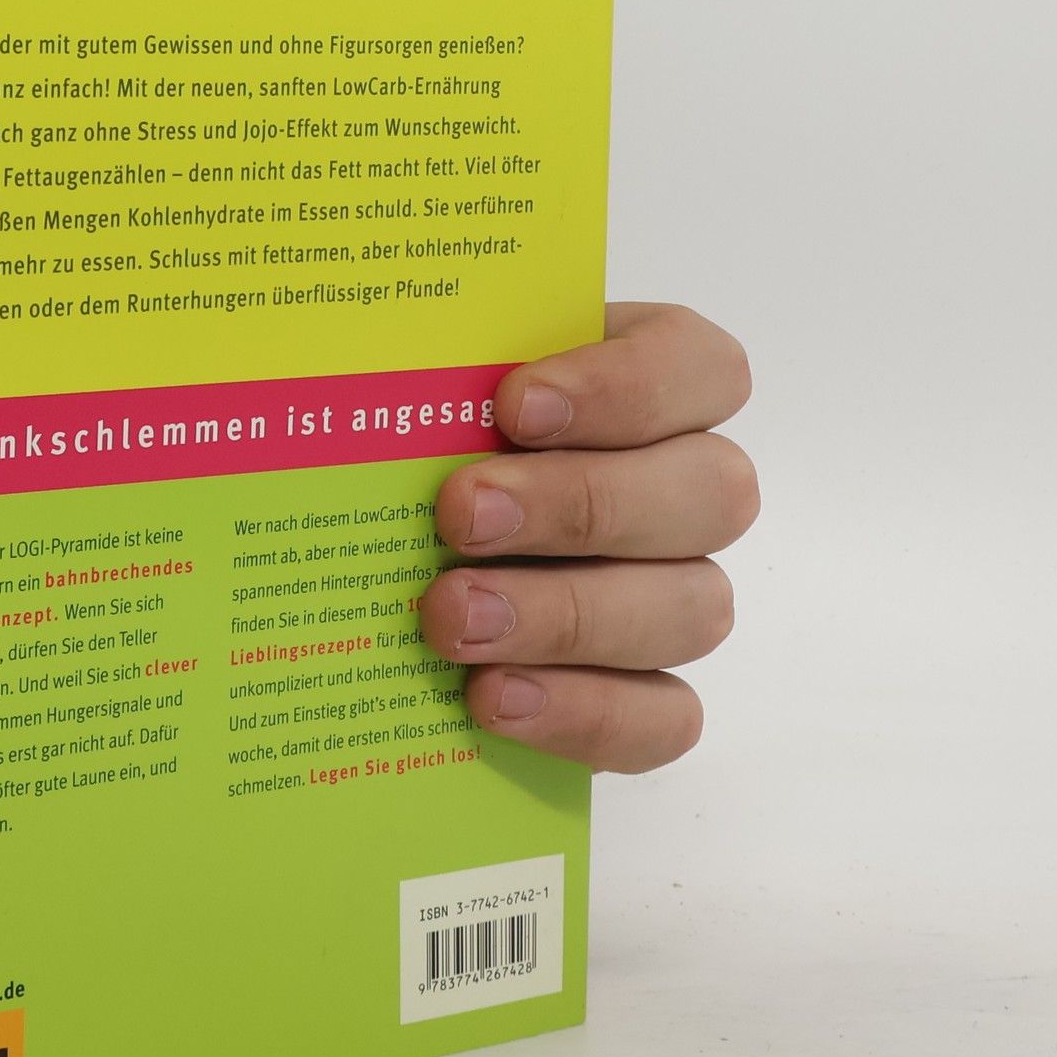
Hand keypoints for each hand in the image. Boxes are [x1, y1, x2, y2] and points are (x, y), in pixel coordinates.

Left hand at [418, 303, 757, 772]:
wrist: (385, 555)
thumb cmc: (411, 441)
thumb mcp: (406, 379)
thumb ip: (419, 361)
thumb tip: (348, 337)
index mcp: (648, 382)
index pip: (697, 366)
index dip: (625, 385)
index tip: (514, 404)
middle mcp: (684, 486)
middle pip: (708, 493)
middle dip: (580, 504)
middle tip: (461, 516)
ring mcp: (676, 595)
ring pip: (692, 608)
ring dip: (567, 616)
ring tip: (452, 620)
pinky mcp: (646, 694)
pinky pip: (664, 718)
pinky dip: (583, 712)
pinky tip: (492, 697)